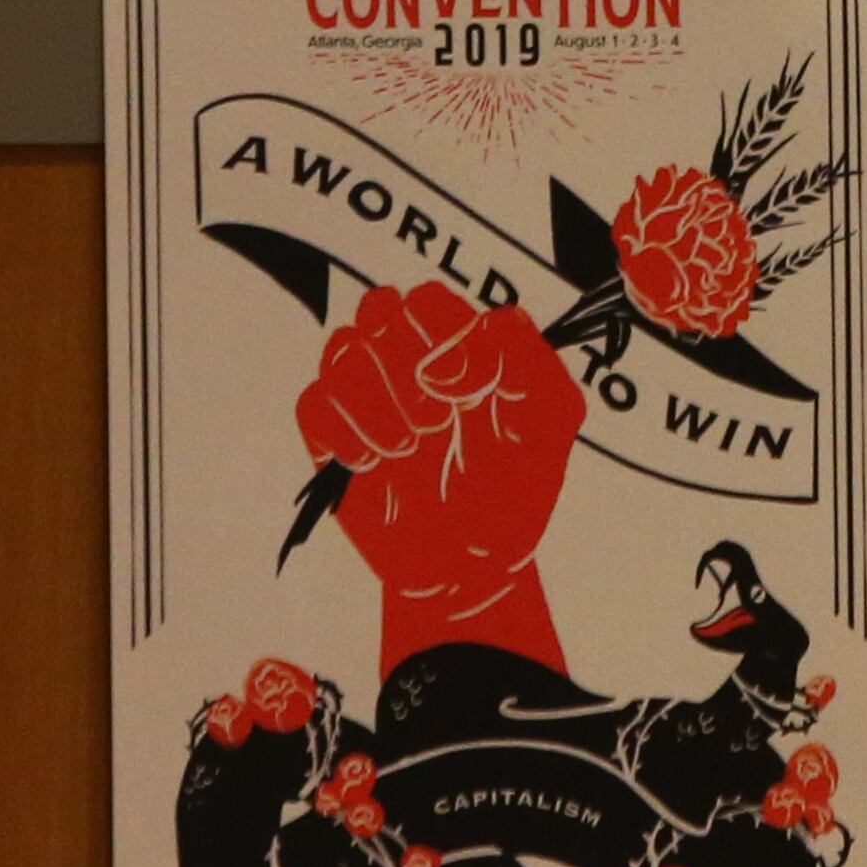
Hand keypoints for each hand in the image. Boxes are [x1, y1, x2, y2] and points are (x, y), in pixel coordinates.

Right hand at [295, 283, 586, 668]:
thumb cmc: (515, 493)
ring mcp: (366, 396)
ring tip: (410, 449)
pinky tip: (376, 463)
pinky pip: (315, 402)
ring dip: (378, 400)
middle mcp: (406, 360)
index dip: (443, 330)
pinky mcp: (333, 437)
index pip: (430, 298)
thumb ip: (535, 368)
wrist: (471, 567)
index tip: (470, 388)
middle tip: (437, 416)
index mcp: (458, 347)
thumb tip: (499, 320)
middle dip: (405, 357)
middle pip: (378, 306)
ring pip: (343, 349)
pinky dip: (345, 430)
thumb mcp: (551, 428)